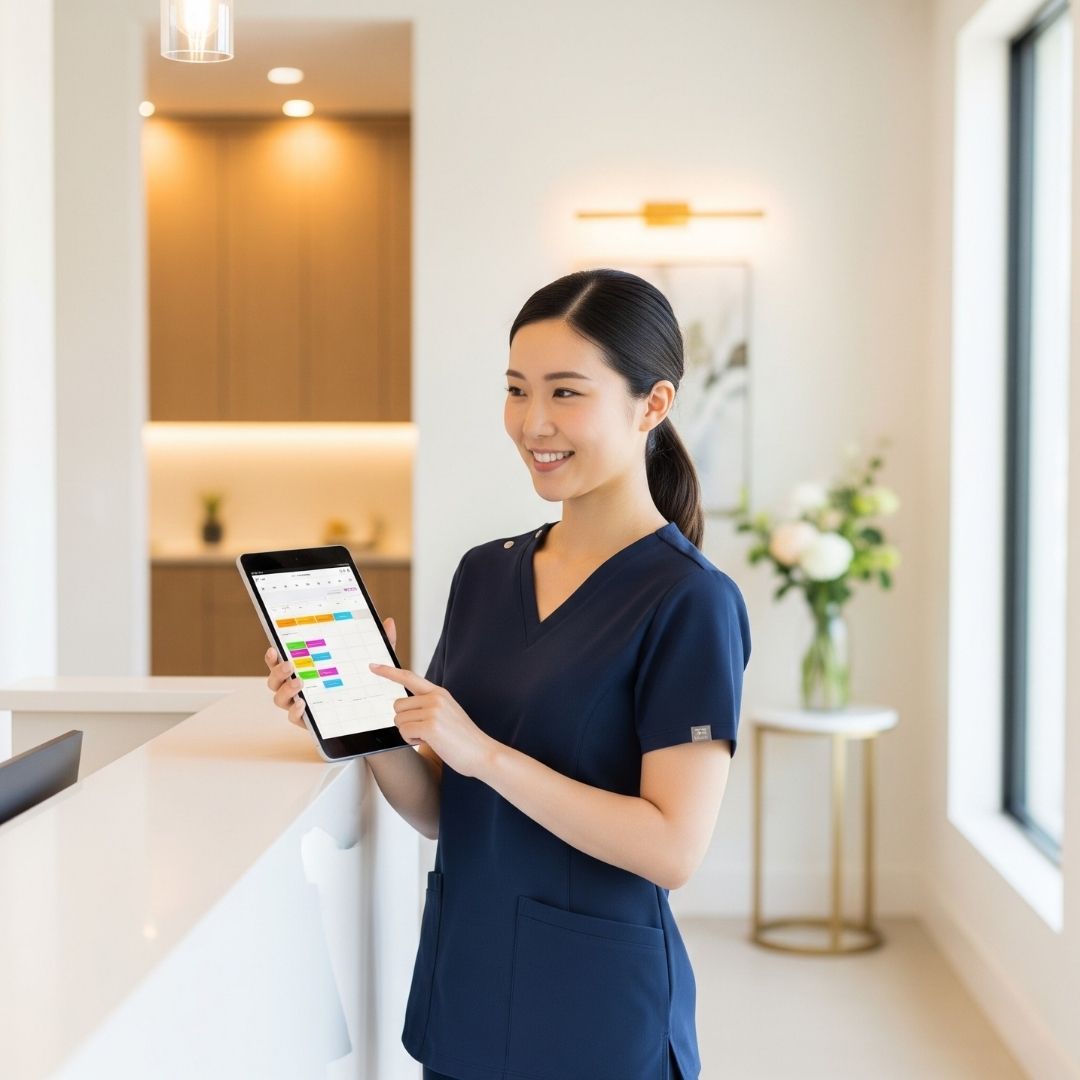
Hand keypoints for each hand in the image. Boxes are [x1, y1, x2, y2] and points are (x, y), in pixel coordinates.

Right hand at [265, 616, 399, 727]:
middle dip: (278, 671)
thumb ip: (379, 644)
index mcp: (306, 669)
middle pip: (275, 679)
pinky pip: (293, 717)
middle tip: (289, 665)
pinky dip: (295, 711)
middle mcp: (298, 687)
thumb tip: (389, 622)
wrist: (369, 718)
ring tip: (299, 683)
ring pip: (279, 698)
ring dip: (286, 689)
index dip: (273, 656)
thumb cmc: (363, 685)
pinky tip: (303, 705)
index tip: (274, 648)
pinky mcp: (308, 721)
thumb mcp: (372, 663)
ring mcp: (301, 705)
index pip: (282, 661)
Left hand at [368, 662, 496, 779]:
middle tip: (424, 730)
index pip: (409, 677)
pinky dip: (412, 740)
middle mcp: (435, 698)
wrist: (482, 753)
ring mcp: (433, 711)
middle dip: (405, 721)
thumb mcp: (447, 713)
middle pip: (397, 705)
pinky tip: (429, 742)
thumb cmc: (463, 739)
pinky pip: (404, 731)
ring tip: (430, 737)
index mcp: (439, 693)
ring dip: (409, 732)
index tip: (373, 667)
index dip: (388, 672)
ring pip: (399, 720)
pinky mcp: (430, 726)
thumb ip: (428, 705)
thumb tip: (402, 707)